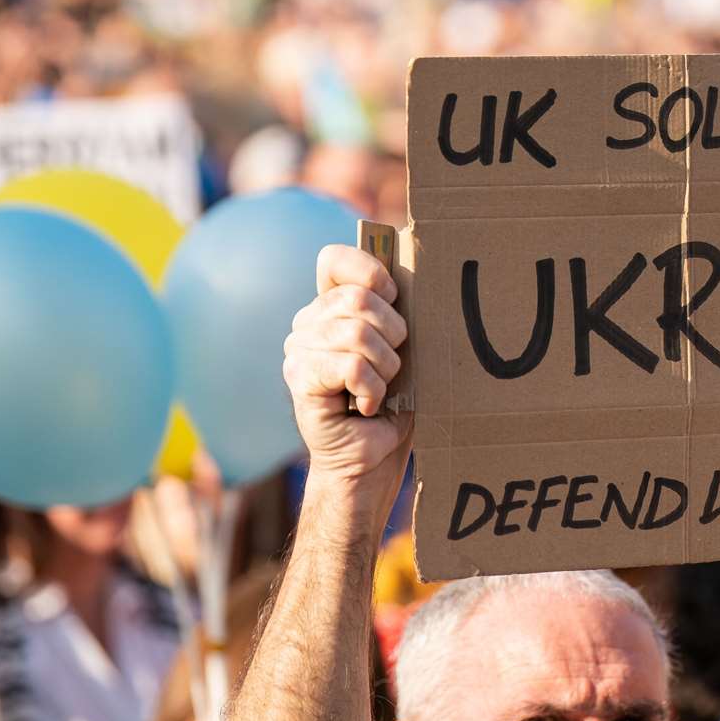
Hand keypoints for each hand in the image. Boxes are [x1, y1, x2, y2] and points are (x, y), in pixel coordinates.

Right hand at [283, 245, 409, 485]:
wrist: (374, 460)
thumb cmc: (395, 402)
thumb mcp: (404, 347)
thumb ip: (398, 310)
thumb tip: (420, 274)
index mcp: (330, 307)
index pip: (334, 260)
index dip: (372, 273)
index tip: (394, 301)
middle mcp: (307, 323)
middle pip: (358, 298)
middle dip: (393, 334)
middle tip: (394, 367)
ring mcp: (298, 351)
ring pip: (356, 333)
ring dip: (385, 368)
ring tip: (382, 390)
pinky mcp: (300, 380)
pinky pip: (350, 366)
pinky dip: (373, 389)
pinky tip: (369, 406)